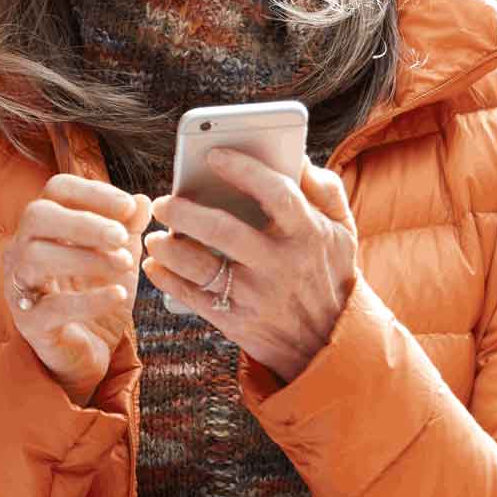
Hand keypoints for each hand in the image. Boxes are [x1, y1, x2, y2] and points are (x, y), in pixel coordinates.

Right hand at [2, 173, 150, 404]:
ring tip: (123, 265)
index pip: (57, 190)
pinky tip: (117, 295)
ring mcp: (19, 285)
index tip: (128, 207)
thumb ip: (128, 230)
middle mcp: (21, 249)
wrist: (86, 352)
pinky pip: (52, 307)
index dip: (93, 193)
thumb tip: (141, 201)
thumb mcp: (119, 259)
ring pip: (36, 256)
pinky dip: (88, 299)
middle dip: (84, 223)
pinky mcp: (29, 322)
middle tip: (121, 237)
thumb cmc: (96, 296)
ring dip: (85, 257)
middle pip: (38, 216)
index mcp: (43, 226)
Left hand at [143, 154, 359, 382]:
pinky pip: (194, 299)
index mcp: (308, 234)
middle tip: (162, 202)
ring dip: (170, 249)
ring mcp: (257, 296)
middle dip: (185, 213)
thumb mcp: (342, 230)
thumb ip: (325, 189)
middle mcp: (281, 264)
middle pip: (224, 231)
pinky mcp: (238, 321)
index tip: (213, 154)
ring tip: (154, 236)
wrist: (331, 342)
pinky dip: (168, 280)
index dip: (243, 170)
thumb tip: (296, 154)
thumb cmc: (328, 272)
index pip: (275, 193)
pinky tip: (155, 265)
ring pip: (201, 268)